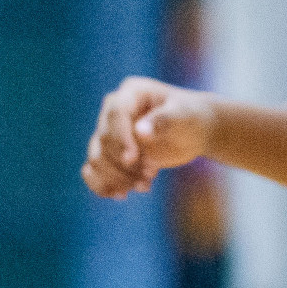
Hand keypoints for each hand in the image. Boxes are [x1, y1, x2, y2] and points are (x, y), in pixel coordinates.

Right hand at [82, 76, 214, 199]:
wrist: (194, 132)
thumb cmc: (191, 117)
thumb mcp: (184, 116)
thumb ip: (163, 120)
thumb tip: (140, 131)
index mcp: (131, 93)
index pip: (115, 115)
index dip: (120, 138)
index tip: (132, 159)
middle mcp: (113, 111)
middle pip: (103, 140)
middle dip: (124, 163)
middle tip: (151, 174)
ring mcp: (108, 133)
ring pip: (96, 159)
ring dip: (118, 178)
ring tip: (144, 185)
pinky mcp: (108, 153)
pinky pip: (92, 171)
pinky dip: (103, 185)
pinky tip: (120, 194)